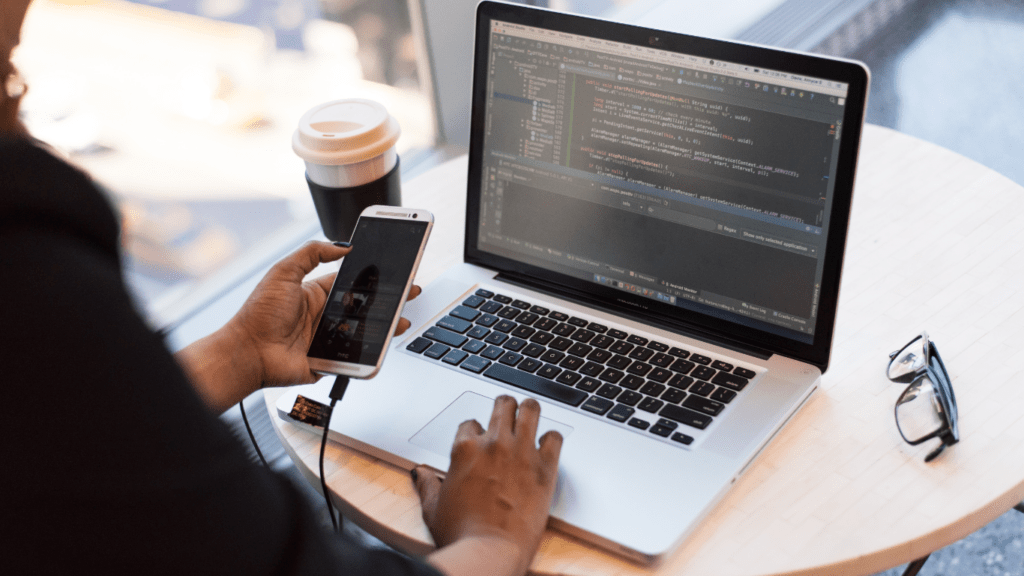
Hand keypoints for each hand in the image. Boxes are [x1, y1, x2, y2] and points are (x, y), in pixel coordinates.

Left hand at [228, 240, 419, 388]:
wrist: (248, 353)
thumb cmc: (258, 314)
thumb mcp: (283, 272)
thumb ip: (311, 253)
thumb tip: (341, 245)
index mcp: (315, 293)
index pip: (352, 283)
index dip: (372, 278)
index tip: (392, 272)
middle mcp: (324, 315)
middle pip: (364, 307)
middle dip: (387, 301)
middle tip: (408, 294)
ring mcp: (328, 339)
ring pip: (364, 332)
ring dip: (385, 326)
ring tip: (402, 320)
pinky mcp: (329, 360)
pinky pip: (354, 356)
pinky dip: (370, 352)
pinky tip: (383, 344)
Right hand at [414, 396, 562, 575]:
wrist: (490, 552)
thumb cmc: (461, 534)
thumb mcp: (433, 508)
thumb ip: (427, 485)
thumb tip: (420, 473)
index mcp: (465, 449)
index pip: (471, 423)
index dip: (476, 431)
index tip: (480, 440)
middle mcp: (494, 444)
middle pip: (503, 405)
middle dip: (504, 407)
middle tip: (508, 414)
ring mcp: (521, 452)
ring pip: (530, 409)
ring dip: (529, 411)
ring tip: (530, 416)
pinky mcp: (545, 467)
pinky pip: (555, 437)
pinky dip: (552, 439)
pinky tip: (547, 446)